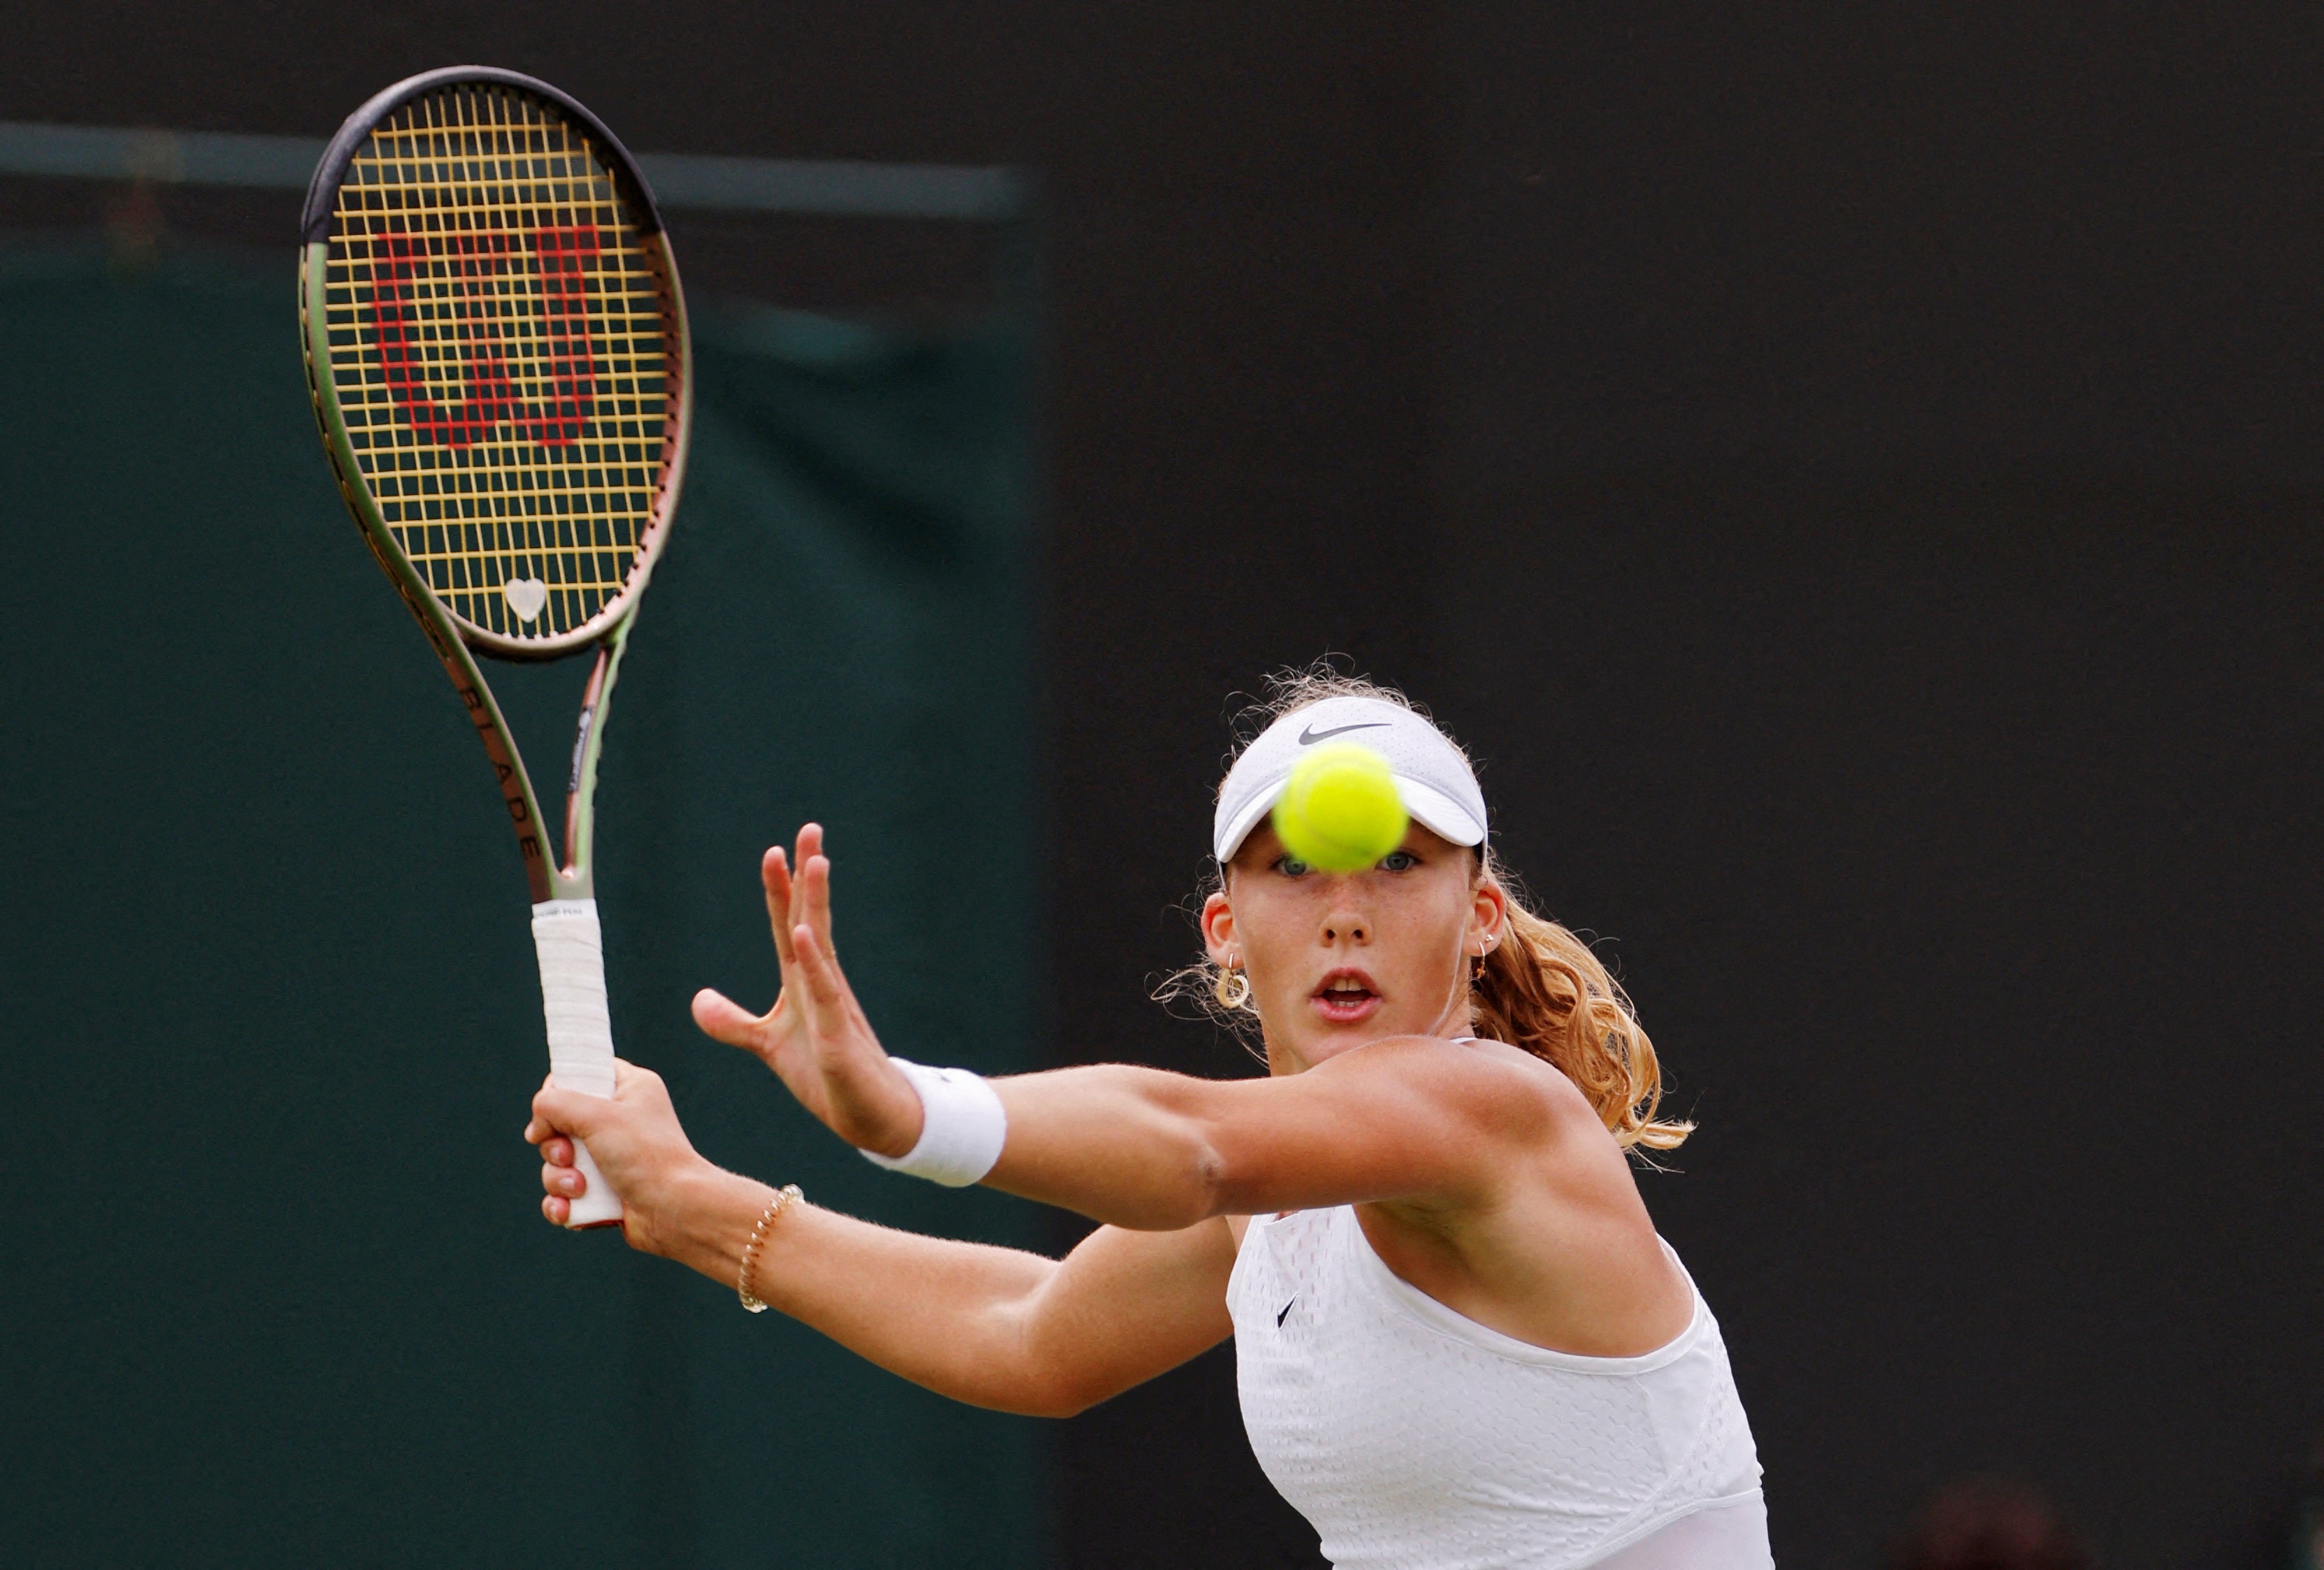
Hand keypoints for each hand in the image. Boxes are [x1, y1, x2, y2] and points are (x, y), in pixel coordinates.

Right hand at [527, 1059, 703, 1252]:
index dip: (559, 1091)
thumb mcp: (598, 1116)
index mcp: (629, 1089)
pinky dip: (563, 1202)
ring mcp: (611, 1158)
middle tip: (569, 1155)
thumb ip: (557, 1103)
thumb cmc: (647, 1157)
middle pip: (560, 1122)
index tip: (550, 1111)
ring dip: (559, 1178)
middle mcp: (619, 1120)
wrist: (676, 1210)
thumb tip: (538, 1118)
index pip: (582, 1072)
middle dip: (555, 1146)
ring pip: (558, 1162)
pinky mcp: (603, 1191)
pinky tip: (569, 1209)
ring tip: (580, 1188)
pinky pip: (564, 1193)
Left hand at [690, 824, 924, 1156]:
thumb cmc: (827, 1075)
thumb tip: (698, 1000)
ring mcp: (833, 1008)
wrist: (871, 1116)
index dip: (781, 891)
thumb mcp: (769, 1046)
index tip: (775, 851)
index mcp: (804, 982)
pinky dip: (815, 962)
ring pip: (823, 945)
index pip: (789, 926)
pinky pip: (826, 993)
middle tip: (809, 830)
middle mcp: (822, 985)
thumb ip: (734, 1023)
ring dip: (817, 903)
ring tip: (815, 862)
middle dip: (809, 876)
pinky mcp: (838, 1039)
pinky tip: (806, 932)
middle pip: (813, 920)